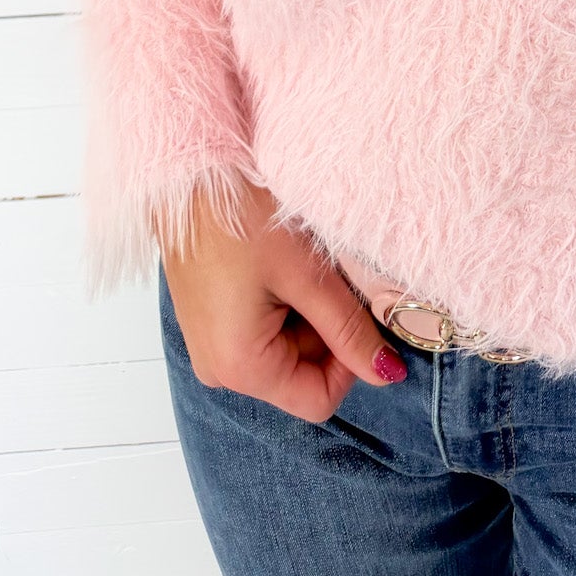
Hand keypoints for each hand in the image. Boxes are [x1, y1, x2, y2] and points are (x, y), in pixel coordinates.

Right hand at [158, 177, 408, 422]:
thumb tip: (387, 373)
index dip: (350, 363)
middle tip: (325, 277)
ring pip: (286, 348)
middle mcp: (219, 369)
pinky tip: (279, 264)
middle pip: (301, 373)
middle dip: (326, 328)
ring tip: (298, 263)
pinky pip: (262, 329)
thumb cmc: (241, 219)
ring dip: (306, 311)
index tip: (358, 313)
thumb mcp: (306, 276)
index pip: (318, 400)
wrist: (188, 175)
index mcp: (241, 368)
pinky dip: (284, 301)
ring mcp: (212, 346)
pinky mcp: (212, 322)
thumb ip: (349, 330)